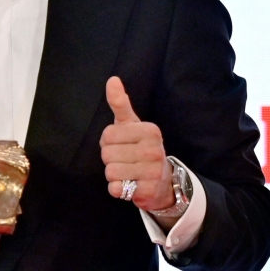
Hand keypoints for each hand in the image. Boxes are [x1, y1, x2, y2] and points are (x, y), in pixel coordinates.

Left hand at [100, 77, 174, 211]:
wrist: (162, 182)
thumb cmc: (141, 148)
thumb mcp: (131, 125)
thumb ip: (120, 103)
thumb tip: (112, 79)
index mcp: (149, 130)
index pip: (107, 135)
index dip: (108, 142)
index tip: (123, 145)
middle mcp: (154, 149)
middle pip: (107, 154)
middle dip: (110, 159)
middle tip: (126, 161)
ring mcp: (153, 171)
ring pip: (110, 171)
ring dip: (113, 175)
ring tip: (128, 173)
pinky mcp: (147, 191)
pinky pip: (116, 189)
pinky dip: (116, 189)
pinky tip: (128, 185)